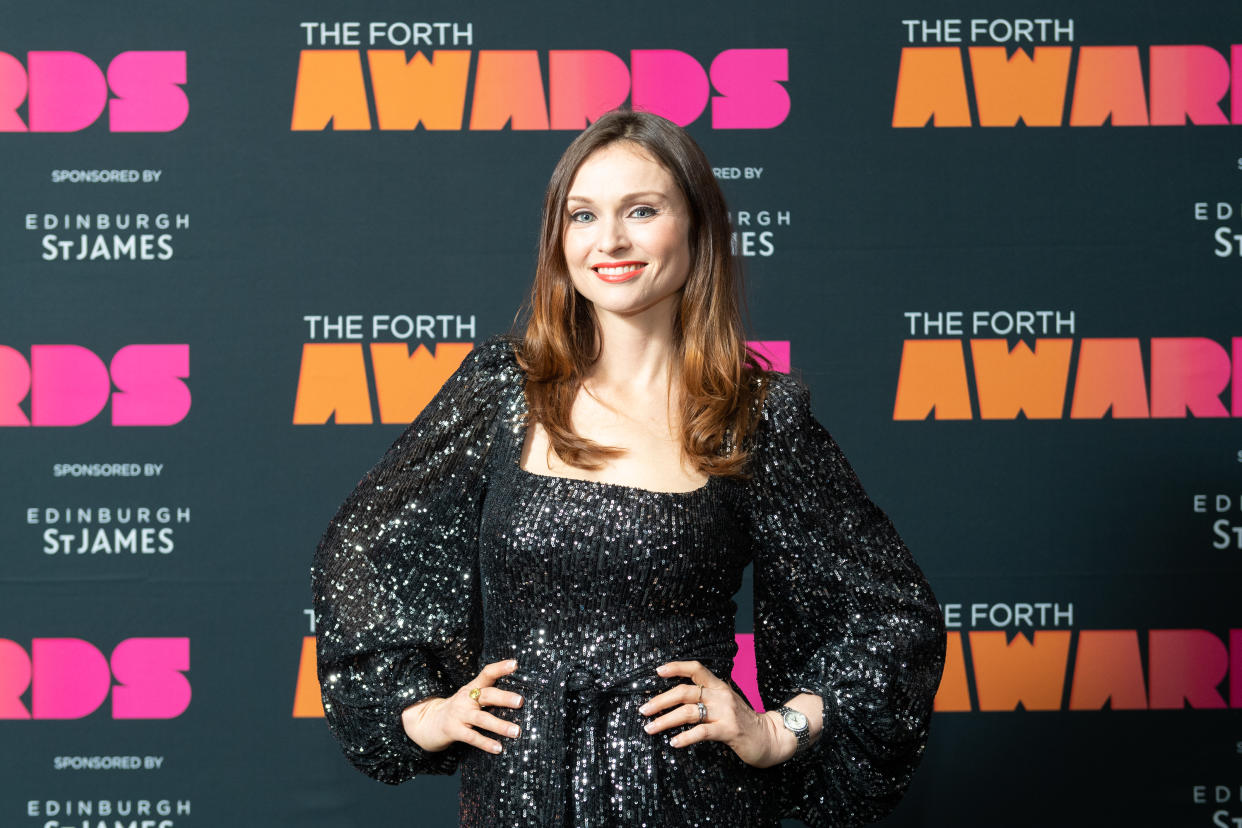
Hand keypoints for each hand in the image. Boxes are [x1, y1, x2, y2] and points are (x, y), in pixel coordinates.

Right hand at [401, 659, 523, 753]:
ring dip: (500, 725)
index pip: (486, 674)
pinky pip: (472, 737)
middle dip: (504, 698)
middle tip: (520, 701)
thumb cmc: (457, 709)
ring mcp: (459, 715)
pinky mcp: (453, 730)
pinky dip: (486, 743)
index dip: (500, 668)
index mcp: (471, 688)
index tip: (514, 664)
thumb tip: (518, 698)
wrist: (427, 722)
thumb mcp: (469, 697)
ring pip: (482, 719)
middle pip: (487, 695)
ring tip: (516, 731)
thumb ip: (488, 695)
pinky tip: (498, 748)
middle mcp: (465, 699)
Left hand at [640, 660, 796, 767]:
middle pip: (685, 691)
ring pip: (688, 711)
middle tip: (643, 710)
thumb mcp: (725, 703)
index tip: (657, 671)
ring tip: (650, 728)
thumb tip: (676, 700)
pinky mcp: (729, 730)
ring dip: (666, 720)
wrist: (770, 737)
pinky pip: (701, 732)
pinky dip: (684, 737)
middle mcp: (721, 695)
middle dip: (660, 700)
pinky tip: (673, 742)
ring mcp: (725, 712)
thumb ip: (707, 698)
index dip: (676, 667)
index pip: (696, 669)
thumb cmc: (743, 721)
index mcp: (719, 686)